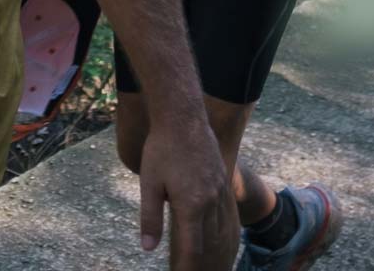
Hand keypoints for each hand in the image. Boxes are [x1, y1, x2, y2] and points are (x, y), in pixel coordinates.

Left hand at [136, 113, 236, 269]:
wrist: (183, 117)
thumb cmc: (161, 149)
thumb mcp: (149, 184)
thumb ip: (150, 218)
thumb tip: (147, 248)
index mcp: (191, 205)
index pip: (192, 247)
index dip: (188, 267)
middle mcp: (210, 200)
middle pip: (210, 240)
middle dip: (203, 261)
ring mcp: (220, 189)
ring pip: (221, 226)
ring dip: (215, 246)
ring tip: (210, 262)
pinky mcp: (223, 179)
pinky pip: (226, 210)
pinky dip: (222, 227)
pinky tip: (218, 232)